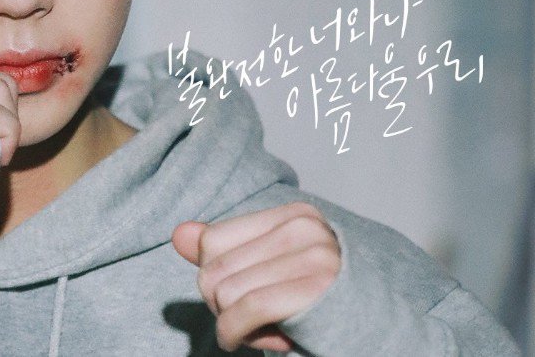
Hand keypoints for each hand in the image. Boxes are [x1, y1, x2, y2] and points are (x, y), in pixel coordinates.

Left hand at [171, 201, 340, 352]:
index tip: (239, 297)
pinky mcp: (316, 288)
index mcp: (292, 216)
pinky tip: (249, 340)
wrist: (378, 332)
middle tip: (248, 321)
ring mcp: (314, 256)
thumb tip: (178, 234)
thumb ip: (224, 252)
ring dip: (233, 324)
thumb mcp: (268, 273)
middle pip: (213, 269)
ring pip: (225, 292)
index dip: (214, 277)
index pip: (212, 241)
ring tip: (260, 330)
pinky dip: (235, 333)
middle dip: (220, 307)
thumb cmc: (315, 305)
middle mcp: (304, 228)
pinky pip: (246, 309)